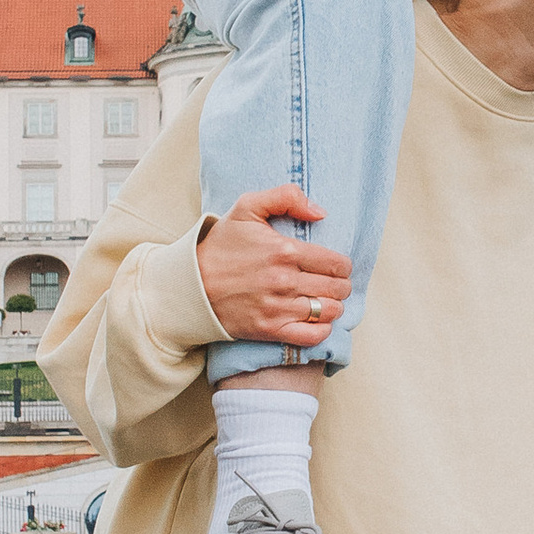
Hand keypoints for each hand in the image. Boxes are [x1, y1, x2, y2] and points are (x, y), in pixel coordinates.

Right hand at [194, 186, 352, 348]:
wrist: (191, 285)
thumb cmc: (221, 246)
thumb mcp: (247, 208)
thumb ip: (285, 197)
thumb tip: (321, 212)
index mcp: (284, 250)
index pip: (337, 263)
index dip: (343, 265)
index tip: (337, 266)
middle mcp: (285, 281)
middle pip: (337, 288)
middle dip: (341, 285)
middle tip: (333, 283)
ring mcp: (278, 308)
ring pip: (329, 311)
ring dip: (333, 306)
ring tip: (325, 300)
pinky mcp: (270, 330)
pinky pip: (312, 336)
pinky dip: (322, 329)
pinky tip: (316, 320)